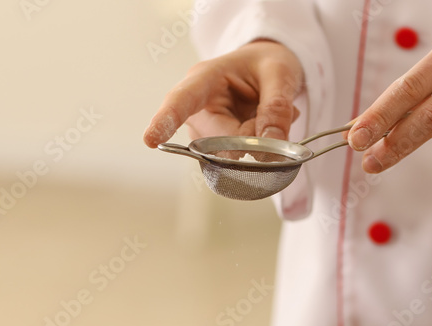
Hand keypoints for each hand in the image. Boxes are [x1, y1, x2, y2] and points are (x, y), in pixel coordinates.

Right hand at [143, 40, 303, 147]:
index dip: (165, 120)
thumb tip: (270, 146)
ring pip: (230, 153)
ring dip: (257, 140)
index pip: (180, 100)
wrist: (268, 68)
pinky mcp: (216, 143)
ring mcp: (205, 128)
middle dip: (250, 137)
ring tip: (268, 112)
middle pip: (216, 141)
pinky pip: (239, 156)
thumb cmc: (267, 63)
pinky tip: (265, 122)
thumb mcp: (280, 73)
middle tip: (277, 114)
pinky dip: (259, 144)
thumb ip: (277, 107)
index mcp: (204, 78)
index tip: (151, 139)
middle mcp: (198, 106)